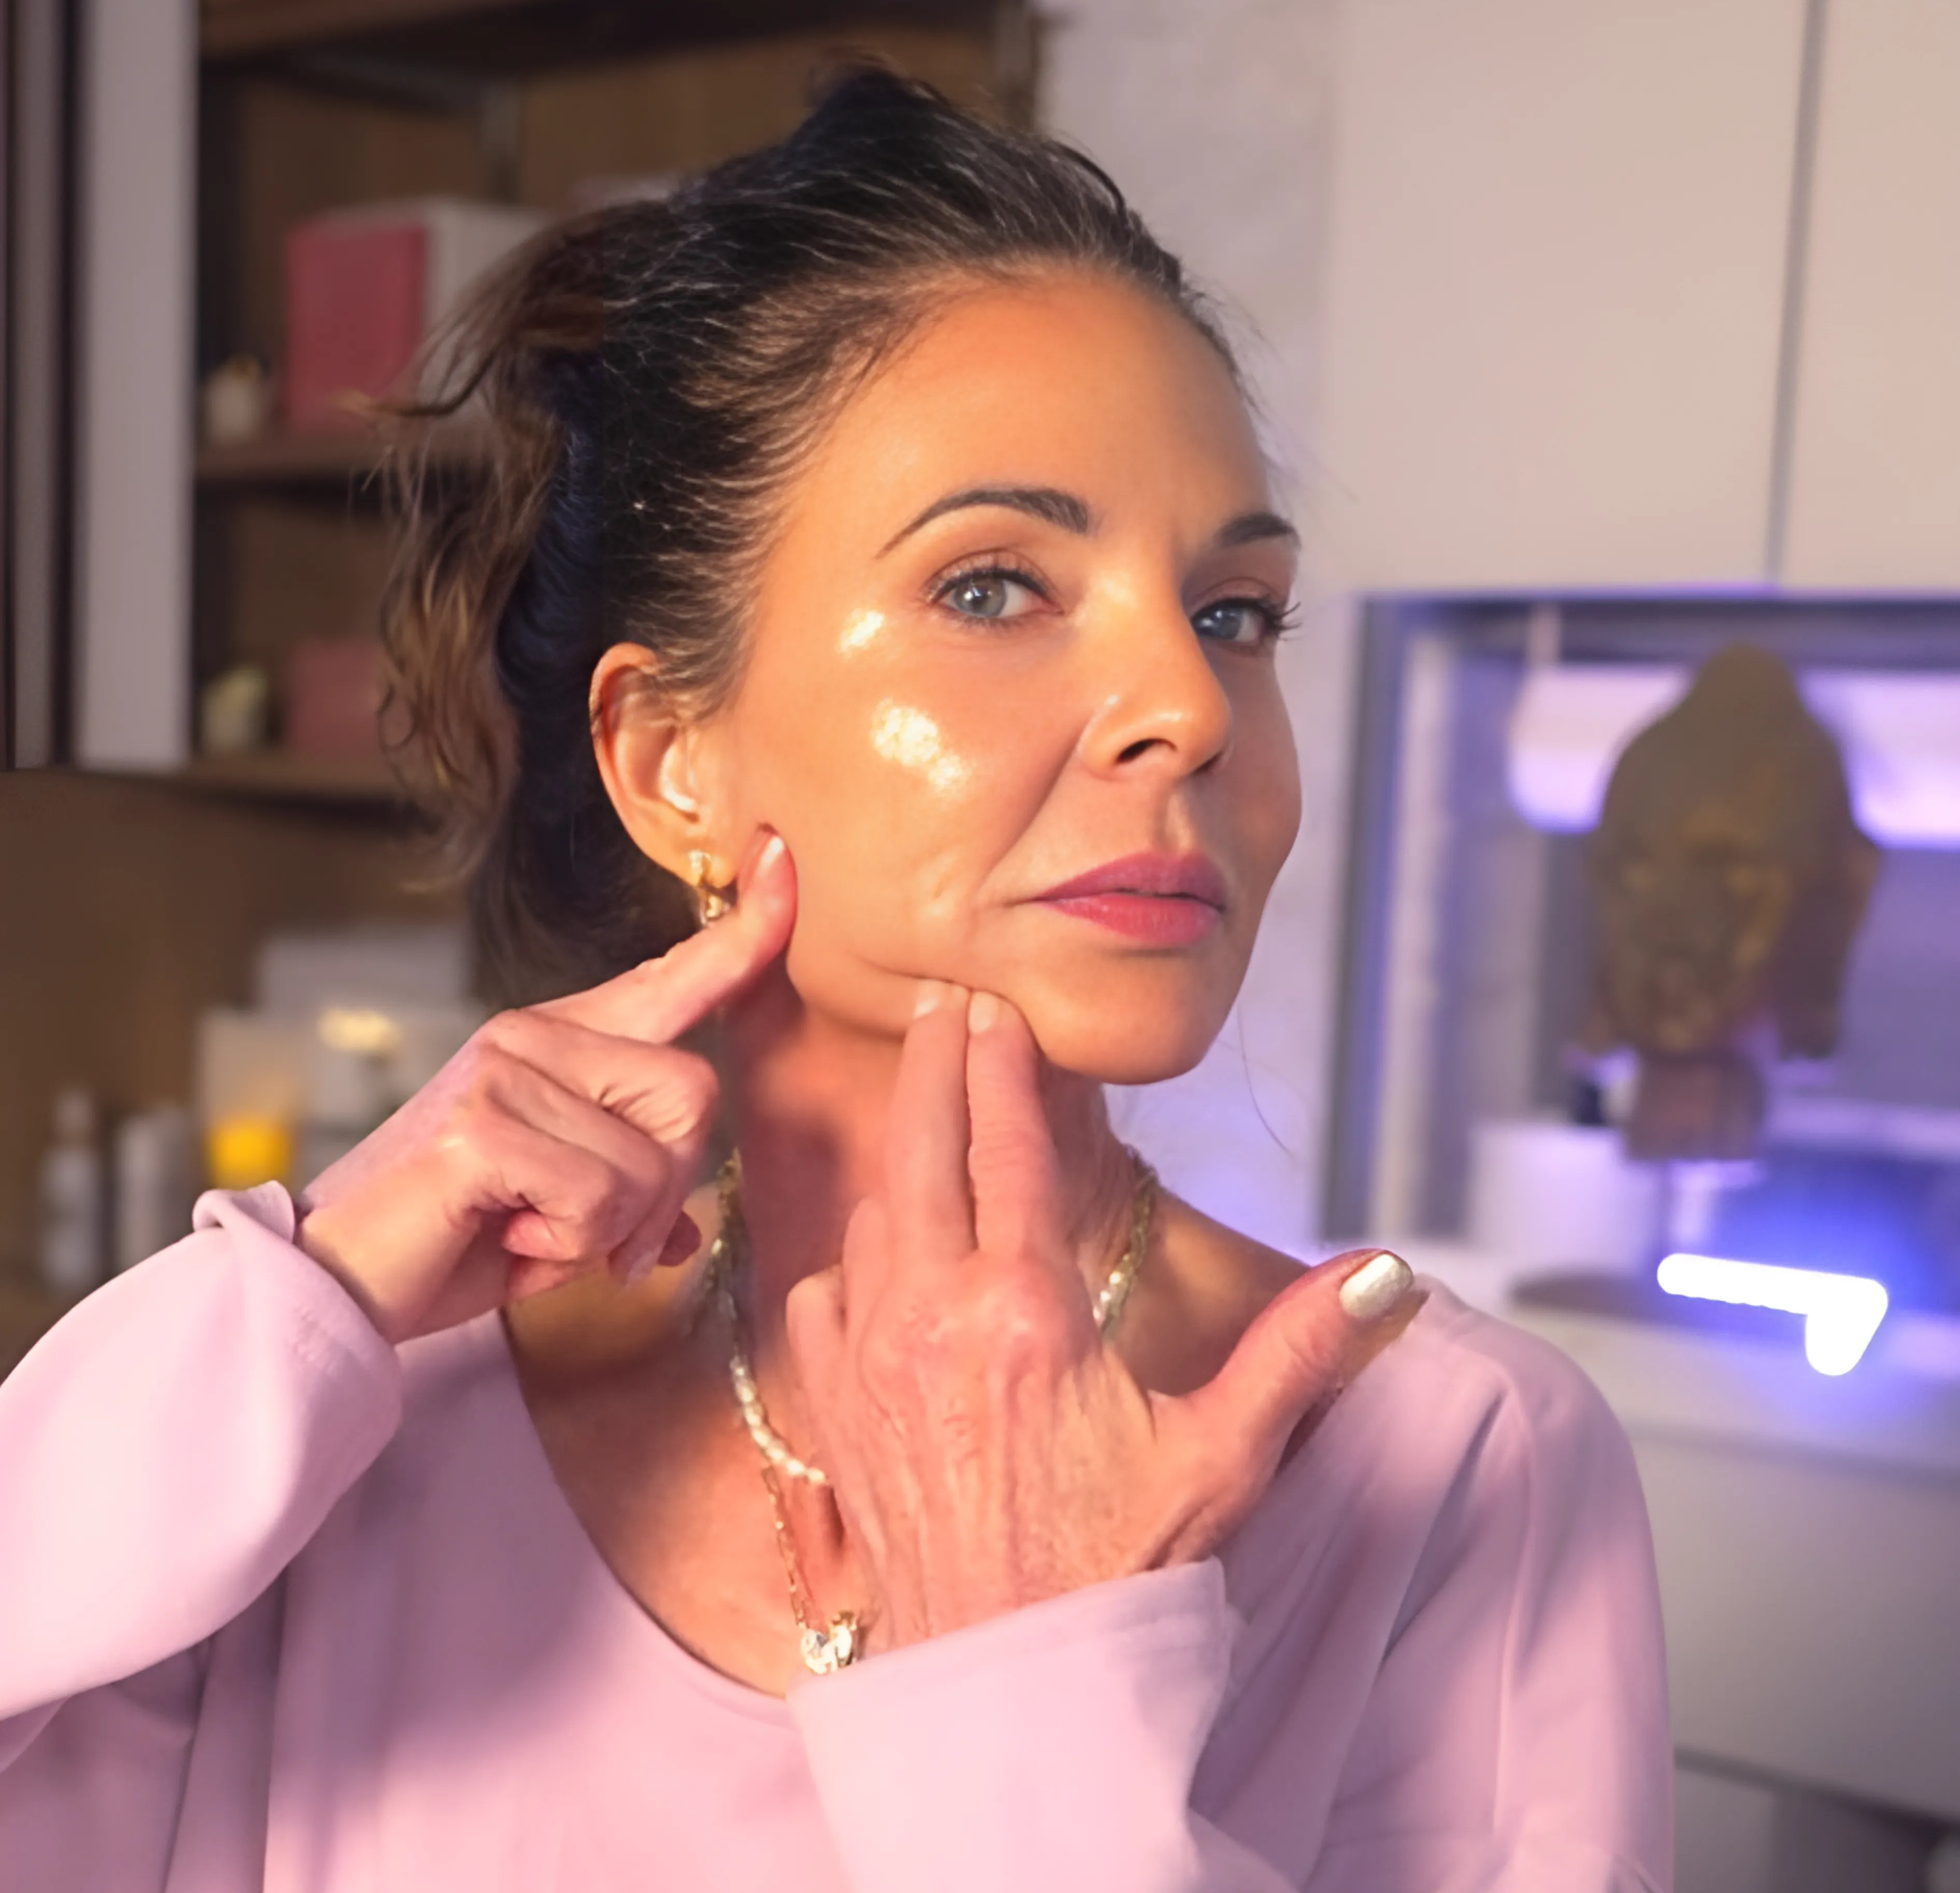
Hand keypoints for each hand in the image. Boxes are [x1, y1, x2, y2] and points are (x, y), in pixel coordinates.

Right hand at [296, 833, 795, 1343]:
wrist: (342, 1284)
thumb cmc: (456, 1239)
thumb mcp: (566, 1213)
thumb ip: (630, 1202)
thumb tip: (682, 1232)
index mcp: (565, 1040)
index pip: (673, 976)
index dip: (743, 932)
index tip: (784, 860)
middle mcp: (535, 1035)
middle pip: (696, 1095)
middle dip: (664, 1191)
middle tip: (588, 1232)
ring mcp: (505, 1070)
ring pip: (654, 1161)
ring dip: (609, 1230)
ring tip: (530, 1229)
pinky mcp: (481, 1125)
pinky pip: (599, 1198)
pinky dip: (569, 1247)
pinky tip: (505, 1235)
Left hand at [784, 982, 1415, 1648]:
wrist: (1005, 1686)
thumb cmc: (1114, 1574)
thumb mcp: (1222, 1457)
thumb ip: (1298, 1351)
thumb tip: (1388, 1275)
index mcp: (1026, 1311)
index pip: (1008, 1151)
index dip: (1001, 1069)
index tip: (993, 1009)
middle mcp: (930, 1317)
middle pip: (919, 1150)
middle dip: (931, 1067)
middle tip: (938, 1006)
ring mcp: (867, 1360)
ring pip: (868, 1219)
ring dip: (896, 1163)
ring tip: (921, 1120)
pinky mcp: (833, 1409)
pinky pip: (818, 1296)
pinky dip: (845, 1261)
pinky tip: (872, 1258)